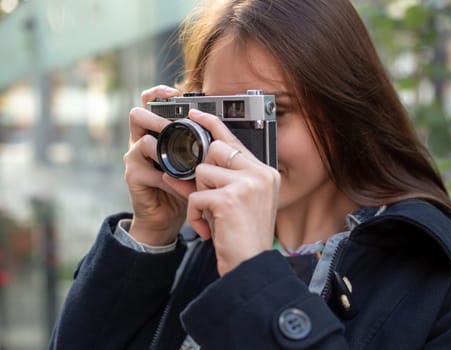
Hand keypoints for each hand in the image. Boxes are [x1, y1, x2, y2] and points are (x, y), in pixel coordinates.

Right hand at [124, 85, 194, 244]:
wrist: (165, 217)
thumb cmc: (180, 187)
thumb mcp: (193, 162)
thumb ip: (199, 146)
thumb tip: (221, 131)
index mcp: (155, 133)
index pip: (149, 103)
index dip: (158, 94)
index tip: (174, 92)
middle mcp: (140, 141)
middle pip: (137, 115)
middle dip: (158, 118)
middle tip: (175, 127)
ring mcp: (135, 159)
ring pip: (142, 141)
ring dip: (165, 147)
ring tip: (181, 158)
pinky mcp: (133, 177)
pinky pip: (149, 171)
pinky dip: (168, 177)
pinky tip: (181, 183)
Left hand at [169, 109, 280, 275]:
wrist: (251, 266)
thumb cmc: (244, 237)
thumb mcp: (236, 203)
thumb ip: (221, 180)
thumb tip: (184, 166)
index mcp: (265, 173)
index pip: (234, 140)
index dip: (212, 125)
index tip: (194, 113)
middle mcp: (260, 174)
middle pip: (215, 151)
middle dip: (203, 174)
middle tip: (210, 198)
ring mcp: (247, 185)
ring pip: (202, 172)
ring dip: (199, 196)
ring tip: (213, 217)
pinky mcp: (230, 199)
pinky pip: (195, 196)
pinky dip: (195, 215)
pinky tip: (208, 230)